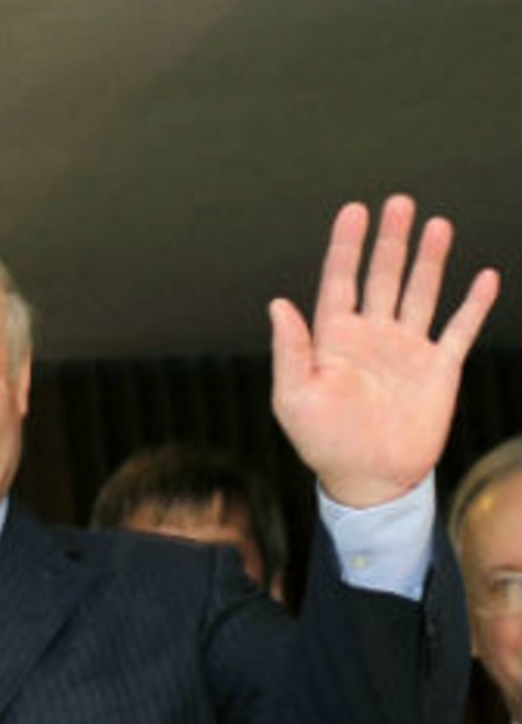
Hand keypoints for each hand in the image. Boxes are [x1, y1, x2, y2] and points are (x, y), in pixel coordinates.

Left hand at [269, 193, 499, 507]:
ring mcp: (407, 350)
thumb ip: (290, 351)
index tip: (355, 211)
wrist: (369, 480)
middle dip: (391, 242)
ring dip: (429, 260)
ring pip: (420, 293)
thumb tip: (279, 304)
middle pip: (383, 278)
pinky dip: (473, 305)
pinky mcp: (438, 369)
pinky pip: (459, 330)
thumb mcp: (294, 399)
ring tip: (437, 224)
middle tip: (399, 204)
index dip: (346, 247)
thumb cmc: (323, 443)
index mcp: (334, 340)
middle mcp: (372, 337)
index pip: (340, 282)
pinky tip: (484, 277)